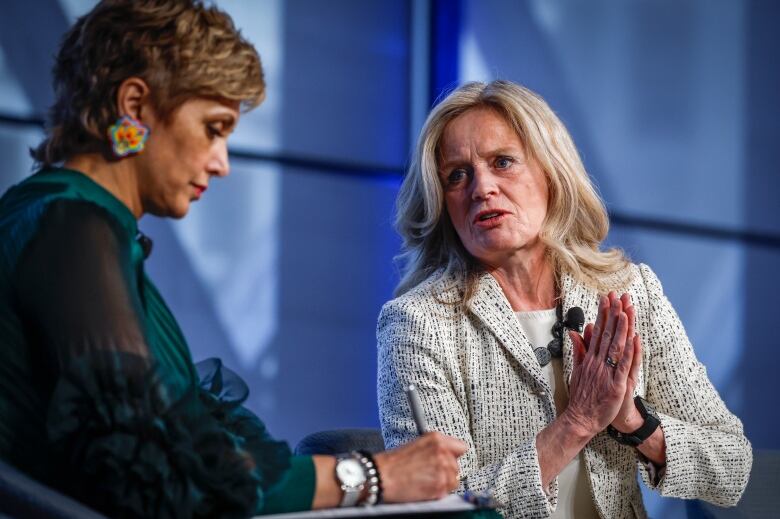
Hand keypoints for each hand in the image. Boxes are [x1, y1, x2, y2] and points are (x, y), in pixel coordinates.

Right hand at [373, 431, 466, 502]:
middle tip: (428, 473)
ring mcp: (442, 469)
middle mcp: (442, 452)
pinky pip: (447, 492)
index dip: (453, 455)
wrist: (381, 475)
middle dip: (446, 472)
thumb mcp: (416, 444)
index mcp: (436, 439)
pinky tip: (424, 488)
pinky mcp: (440, 486)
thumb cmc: (393, 462)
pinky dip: (438, 493)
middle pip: (457, 466)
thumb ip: (436, 448)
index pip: (461, 447)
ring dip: (443, 483)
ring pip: (454, 480)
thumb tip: (449, 455)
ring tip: (425, 481)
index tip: (449, 460)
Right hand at [565, 292, 637, 436]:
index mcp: (589, 358)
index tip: (606, 299)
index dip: (602, 315)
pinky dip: (629, 352)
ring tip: (625, 310)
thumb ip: (578, 350)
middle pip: (607, 334)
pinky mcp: (616, 385)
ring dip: (622, 327)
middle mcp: (597, 362)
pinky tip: (634, 339)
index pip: (597, 331)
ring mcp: (606, 373)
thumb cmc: (581, 396)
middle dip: (613, 314)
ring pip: (616, 346)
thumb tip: (575, 332)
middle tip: (617, 297)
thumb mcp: (577, 370)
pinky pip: (624, 365)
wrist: (581, 418)